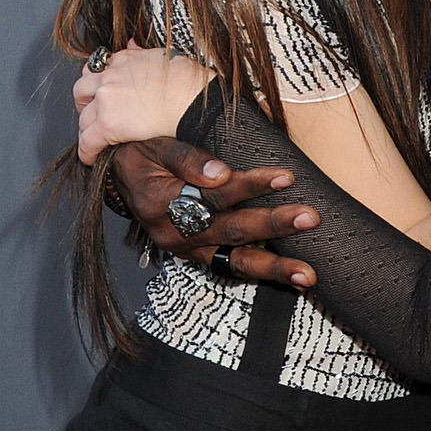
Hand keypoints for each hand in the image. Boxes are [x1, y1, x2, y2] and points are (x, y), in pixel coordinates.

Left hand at [75, 42, 212, 165]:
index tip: (101, 95)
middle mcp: (111, 76)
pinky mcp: (108, 123)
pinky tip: (91, 158)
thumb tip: (132, 44)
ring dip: (87, 128)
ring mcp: (107, 99)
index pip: (99, 70)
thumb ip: (141, 53)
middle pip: (82, 89)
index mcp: (124, 60)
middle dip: (85, 103)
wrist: (193, 99)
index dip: (98, 85)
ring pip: (83, 117)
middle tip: (93, 116)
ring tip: (94, 140)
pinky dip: (86, 151)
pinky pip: (87, 141)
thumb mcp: (163, 56)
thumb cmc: (189, 82)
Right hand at [112, 137, 322, 289]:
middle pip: (231, 230)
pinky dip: (263, 275)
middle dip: (274, 225)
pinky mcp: (198, 258)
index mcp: (163, 204)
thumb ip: (187, 159)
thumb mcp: (157, 148)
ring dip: (275, 268)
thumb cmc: (143, 157)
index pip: (215, 195)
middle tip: (310, 218)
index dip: (251, 185)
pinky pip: (233, 269)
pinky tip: (293, 282)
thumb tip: (222, 174)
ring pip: (236, 262)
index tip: (287, 176)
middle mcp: (176, 234)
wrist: (120, 181)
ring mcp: (189, 251)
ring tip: (308, 276)